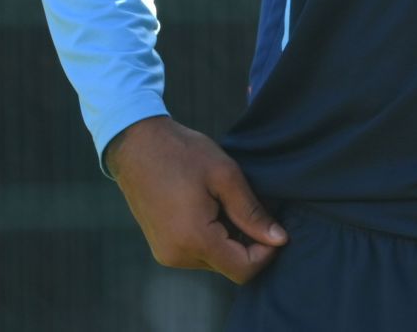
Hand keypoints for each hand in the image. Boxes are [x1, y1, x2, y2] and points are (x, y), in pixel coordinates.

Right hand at [106, 115, 286, 283]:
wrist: (137, 146)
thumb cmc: (183, 154)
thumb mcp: (225, 176)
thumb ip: (252, 212)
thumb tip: (280, 240)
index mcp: (194, 239)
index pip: (243, 270)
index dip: (267, 252)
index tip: (275, 226)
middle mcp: (178, 256)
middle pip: (230, 266)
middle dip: (249, 243)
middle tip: (249, 205)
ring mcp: (167, 254)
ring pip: (215, 261)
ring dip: (231, 239)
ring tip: (226, 202)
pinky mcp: (163, 248)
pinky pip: (199, 253)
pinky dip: (214, 237)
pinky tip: (212, 207)